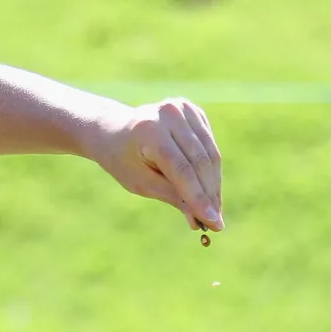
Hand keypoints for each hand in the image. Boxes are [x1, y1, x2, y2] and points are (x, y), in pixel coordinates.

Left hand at [85, 97, 222, 231]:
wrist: (113, 130)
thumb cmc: (123, 160)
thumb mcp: (141, 182)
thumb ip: (172, 197)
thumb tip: (200, 219)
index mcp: (149, 129)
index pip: (181, 169)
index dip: (199, 197)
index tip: (213, 222)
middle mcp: (169, 113)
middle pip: (199, 161)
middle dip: (209, 194)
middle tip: (217, 223)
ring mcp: (183, 108)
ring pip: (210, 154)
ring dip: (215, 185)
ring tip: (216, 212)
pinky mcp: (193, 111)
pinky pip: (210, 146)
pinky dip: (212, 170)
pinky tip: (210, 192)